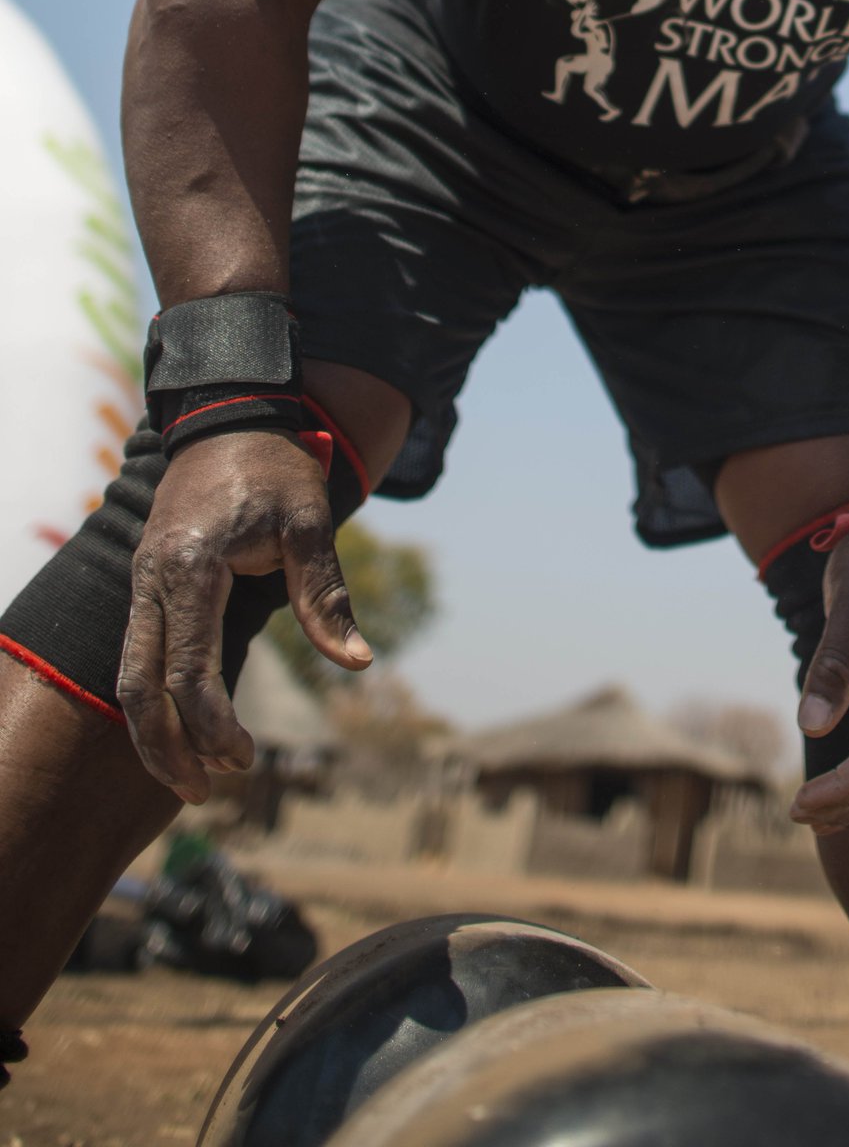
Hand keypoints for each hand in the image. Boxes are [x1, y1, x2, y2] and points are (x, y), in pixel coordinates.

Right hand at [118, 429, 370, 802]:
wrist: (232, 417)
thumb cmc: (276, 469)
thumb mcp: (310, 524)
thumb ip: (326, 597)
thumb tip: (358, 665)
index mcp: (191, 566)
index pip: (188, 669)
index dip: (213, 725)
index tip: (246, 760)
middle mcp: (152, 578)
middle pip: (138, 686)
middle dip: (167, 748)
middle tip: (206, 792)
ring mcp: (142, 580)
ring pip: (127, 674)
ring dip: (153, 732)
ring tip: (191, 779)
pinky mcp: (147, 582)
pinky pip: (137, 652)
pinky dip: (152, 697)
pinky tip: (182, 728)